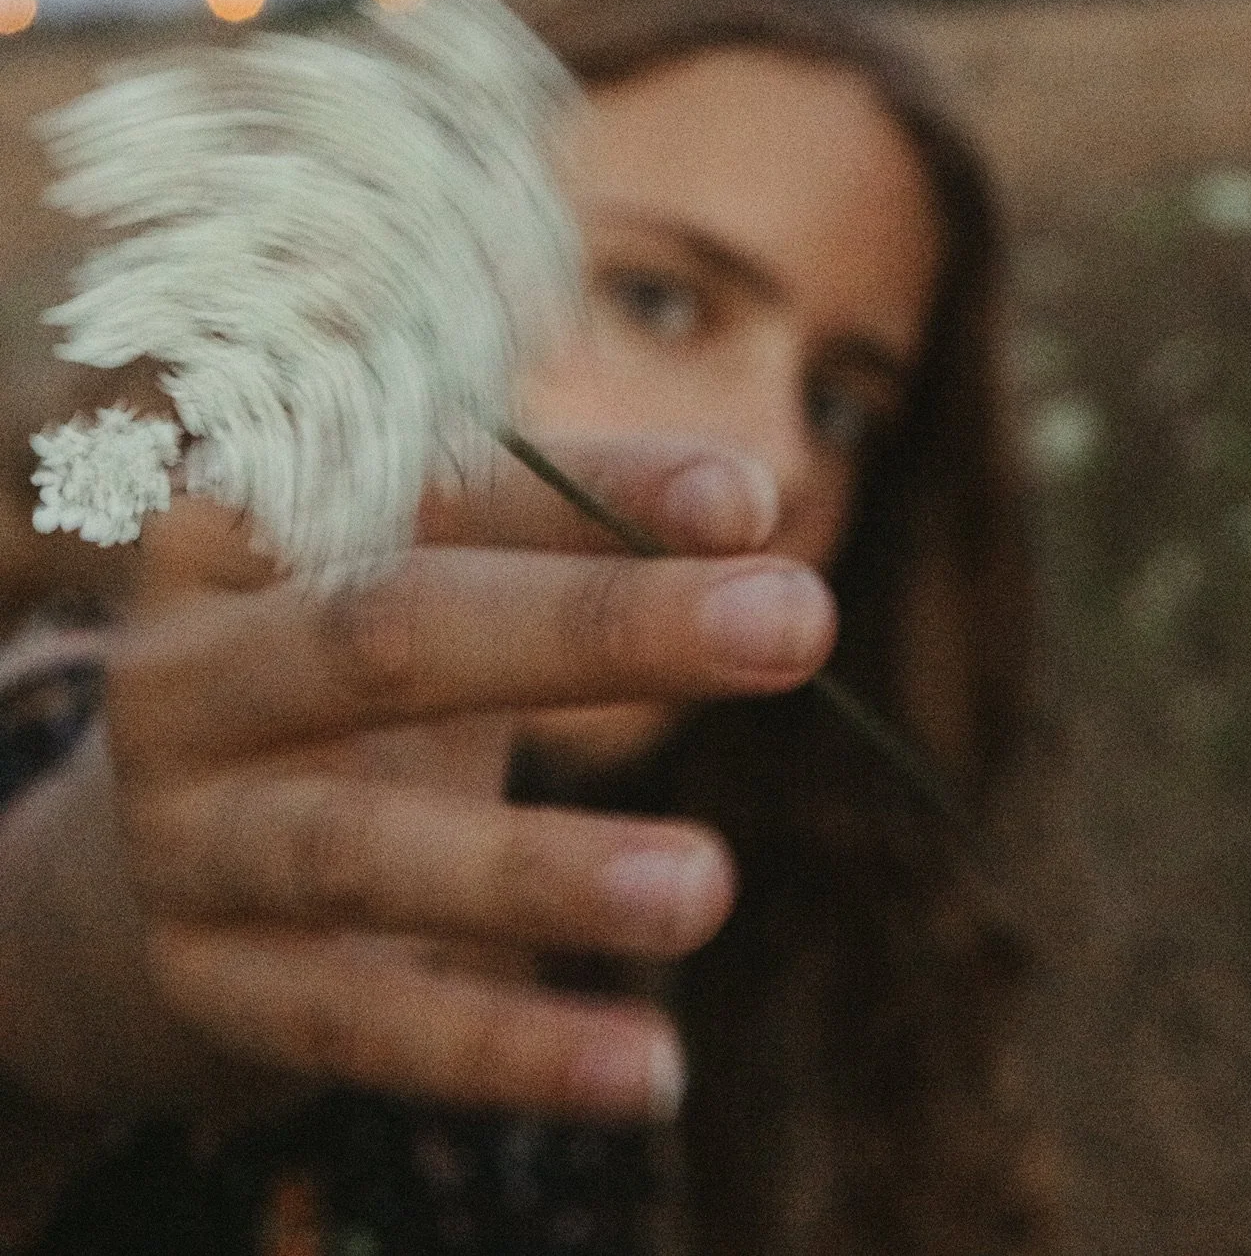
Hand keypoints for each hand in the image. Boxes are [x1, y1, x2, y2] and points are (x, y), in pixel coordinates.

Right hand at [5, 442, 834, 1129]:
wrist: (157, 848)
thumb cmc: (348, 667)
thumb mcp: (424, 577)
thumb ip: (566, 533)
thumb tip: (747, 516)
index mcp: (239, 529)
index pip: (428, 482)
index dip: (588, 488)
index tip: (750, 502)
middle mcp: (187, 672)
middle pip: (391, 634)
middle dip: (599, 629)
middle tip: (795, 622)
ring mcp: (186, 837)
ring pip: (364, 850)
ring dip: (541, 872)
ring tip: (707, 886)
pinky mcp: (210, 985)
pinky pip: (366, 1027)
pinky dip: (511, 1053)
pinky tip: (650, 1066)